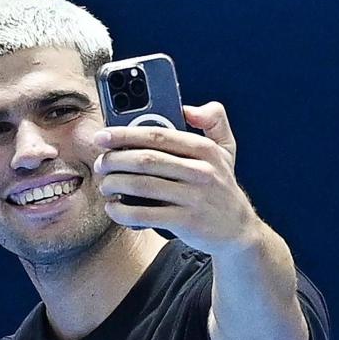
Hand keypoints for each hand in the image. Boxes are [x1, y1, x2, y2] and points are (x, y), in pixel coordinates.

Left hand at [93, 102, 260, 255]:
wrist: (238, 231)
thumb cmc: (220, 187)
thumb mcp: (226, 150)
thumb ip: (213, 121)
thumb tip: (188, 108)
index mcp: (205, 150)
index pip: (157, 136)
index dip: (124, 134)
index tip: (102, 137)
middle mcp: (201, 172)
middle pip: (144, 160)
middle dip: (113, 161)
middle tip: (100, 165)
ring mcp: (194, 198)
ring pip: (140, 186)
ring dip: (113, 185)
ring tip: (104, 185)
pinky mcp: (187, 222)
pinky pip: (144, 215)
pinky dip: (122, 211)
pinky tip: (113, 208)